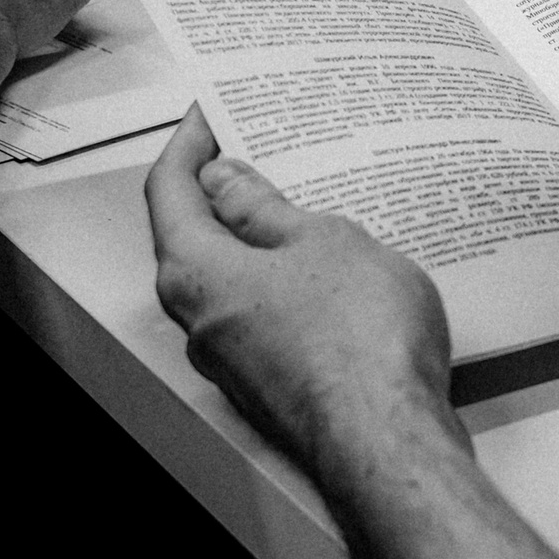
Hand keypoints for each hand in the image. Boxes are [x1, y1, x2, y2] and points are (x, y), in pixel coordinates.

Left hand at [147, 110, 458, 477]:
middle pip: (195, 241)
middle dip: (224, 194)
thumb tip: (228, 183)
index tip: (209, 115)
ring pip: (236, 285)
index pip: (168, 192)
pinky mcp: (276, 387)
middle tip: (259, 151)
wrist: (391, 443)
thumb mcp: (322, 241)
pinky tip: (332, 274)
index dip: (187, 146)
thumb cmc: (359, 344)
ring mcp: (237, 361)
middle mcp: (202, 322)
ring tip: (310, 207)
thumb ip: (266, 210)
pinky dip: (289, 288)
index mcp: (196, 273)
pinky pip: (270, 320)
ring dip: (263, 244)